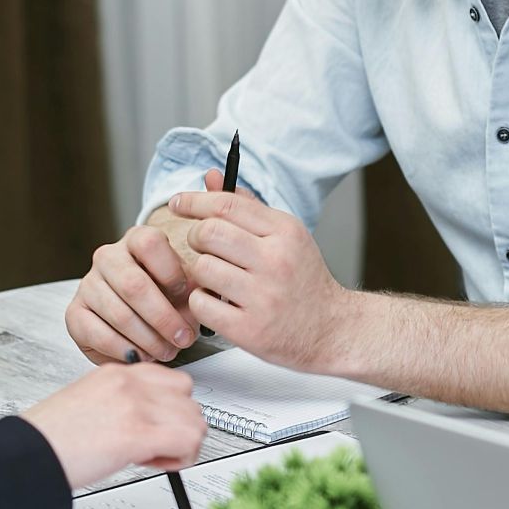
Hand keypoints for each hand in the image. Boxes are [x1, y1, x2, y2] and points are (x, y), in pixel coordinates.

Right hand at [22, 362, 206, 488]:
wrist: (29, 455)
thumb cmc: (52, 437)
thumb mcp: (90, 400)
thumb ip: (124, 401)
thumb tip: (153, 420)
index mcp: (117, 372)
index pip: (172, 380)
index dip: (170, 410)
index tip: (155, 428)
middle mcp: (130, 383)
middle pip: (189, 400)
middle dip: (179, 428)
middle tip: (155, 446)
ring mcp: (136, 405)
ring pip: (195, 422)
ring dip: (181, 445)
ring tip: (152, 456)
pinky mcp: (139, 433)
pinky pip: (189, 442)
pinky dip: (181, 459)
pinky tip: (154, 463)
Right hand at [65, 168, 252, 364]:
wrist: (147, 323)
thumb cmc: (175, 295)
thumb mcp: (198, 269)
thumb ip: (210, 226)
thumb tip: (214, 173)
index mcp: (137, 239)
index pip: (150, 242)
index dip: (172, 273)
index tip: (188, 294)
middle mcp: (108, 257)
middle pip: (133, 284)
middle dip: (164, 317)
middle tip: (185, 338)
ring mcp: (88, 284)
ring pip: (117, 312)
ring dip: (148, 338)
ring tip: (169, 350)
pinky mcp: (75, 314)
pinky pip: (97, 333)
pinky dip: (125, 349)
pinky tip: (142, 356)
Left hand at [167, 188, 348, 371]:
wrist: (331, 329)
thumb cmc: (302, 279)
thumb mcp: (285, 235)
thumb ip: (247, 206)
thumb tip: (211, 178)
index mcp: (285, 232)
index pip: (227, 204)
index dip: (194, 201)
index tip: (178, 203)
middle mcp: (276, 261)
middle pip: (209, 233)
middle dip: (196, 237)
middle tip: (203, 246)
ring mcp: (263, 297)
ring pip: (202, 268)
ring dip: (200, 272)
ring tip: (216, 279)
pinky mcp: (250, 330)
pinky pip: (201, 304)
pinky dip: (201, 303)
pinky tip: (217, 303)